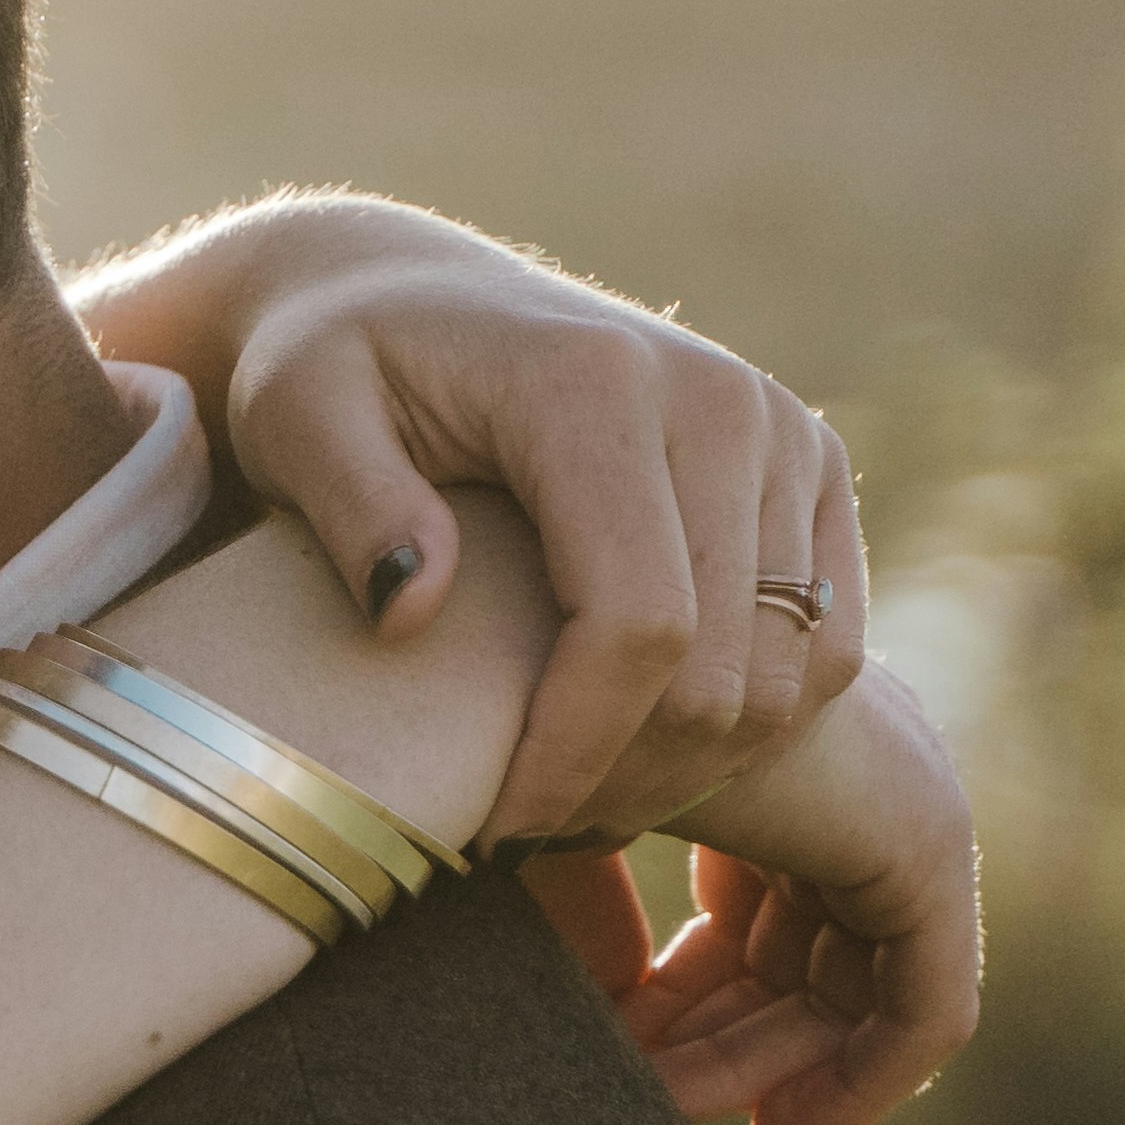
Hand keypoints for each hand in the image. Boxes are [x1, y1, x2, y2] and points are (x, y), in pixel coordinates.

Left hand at [149, 198, 868, 844]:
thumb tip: (416, 607)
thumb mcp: (296, 416)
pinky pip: (828, 644)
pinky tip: (637, 750)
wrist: (411, 294)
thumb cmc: (334, 367)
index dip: (576, 751)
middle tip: (524, 830)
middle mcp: (721, 400)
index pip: (638, 624)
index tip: (493, 825)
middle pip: (724, 666)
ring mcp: (784, 431)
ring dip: (691, 766)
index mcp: (597, 385)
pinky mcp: (811, 467)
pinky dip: (752, 724)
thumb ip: (350, 506)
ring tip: (571, 800)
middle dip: (626, 779)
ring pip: (792, 673)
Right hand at [555, 664, 980, 1124]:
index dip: (695, 1004)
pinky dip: (863, 1082)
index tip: (620, 1064)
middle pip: (816, 957)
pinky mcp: (920, 843)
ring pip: (865, 994)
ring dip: (766, 1065)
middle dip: (727, 1041)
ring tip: (668, 1106)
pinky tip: (766, 1123)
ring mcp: (903, 798)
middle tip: (641, 1095)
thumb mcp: (555, 838)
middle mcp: (858, 770)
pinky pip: (927, 1008)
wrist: (534, 674)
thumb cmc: (515, 732)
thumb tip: (619, 1001)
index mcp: (778, 748)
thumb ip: (588, 916)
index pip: (767, 915)